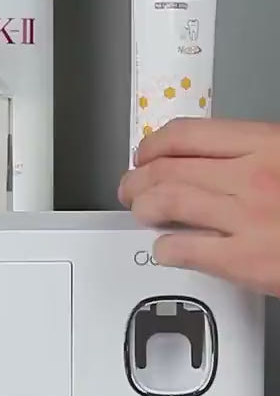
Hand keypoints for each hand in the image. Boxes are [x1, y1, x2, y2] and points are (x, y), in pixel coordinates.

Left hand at [119, 117, 279, 295]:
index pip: (187, 133)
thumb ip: (259, 156)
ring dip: (143, 207)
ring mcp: (246, 218)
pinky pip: (186, 250)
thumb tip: (217, 160)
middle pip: (167, 168)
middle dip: (138, 178)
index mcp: (267, 144)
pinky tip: (167, 249)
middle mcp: (252, 176)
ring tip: (141, 212)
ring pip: (167, 202)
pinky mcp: (246, 261)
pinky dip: (166, 248)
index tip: (144, 153)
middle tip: (130, 187)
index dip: (153, 144)